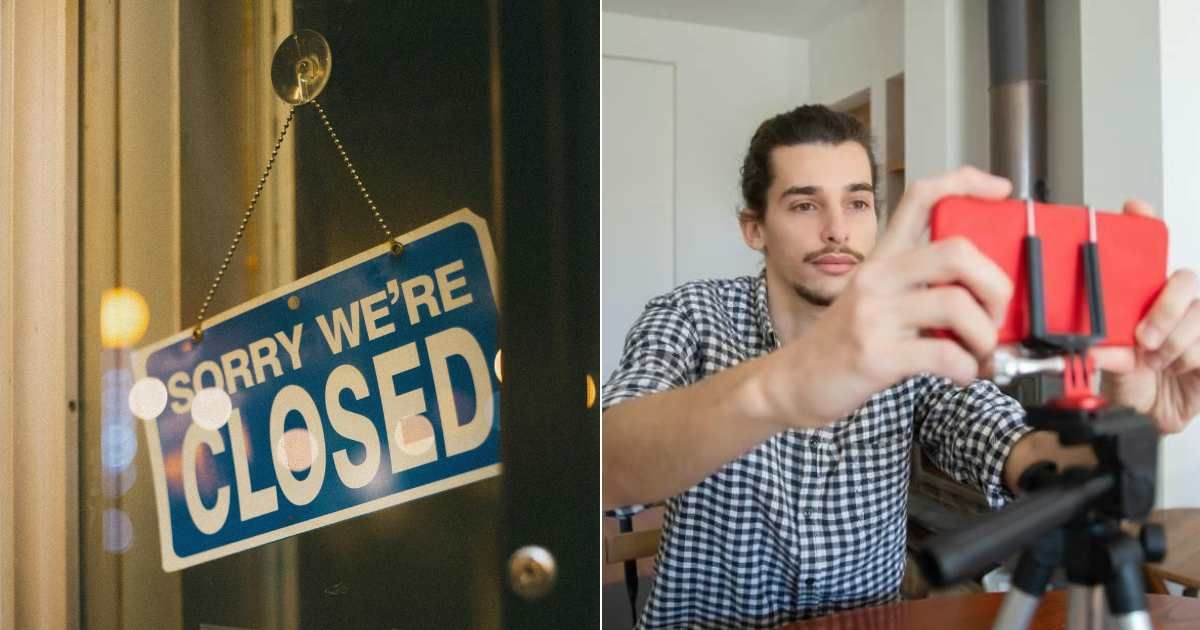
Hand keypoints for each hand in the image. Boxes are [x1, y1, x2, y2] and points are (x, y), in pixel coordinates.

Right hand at [760, 166, 1015, 425]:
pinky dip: (969, 369)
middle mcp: (877, 278)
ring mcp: (874, 315)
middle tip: (996, 313)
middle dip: (997, 285)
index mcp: (882, 259)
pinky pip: (944, 355)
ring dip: (985, 336)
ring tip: (979, 353)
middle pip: (956, 251)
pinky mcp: (875, 355)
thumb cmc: (842, 344)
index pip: (922, 197)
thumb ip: (921, 289)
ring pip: (958, 305)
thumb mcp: (875, 300)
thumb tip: (989, 296)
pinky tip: (962, 374)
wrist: (795, 381)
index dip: (966, 183)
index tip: (999, 192)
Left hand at [1094, 200, 1199, 433]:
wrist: (1152, 418)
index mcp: (1144, 298)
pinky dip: (1192, 360)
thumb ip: (1108, 354)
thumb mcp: (1111, 368)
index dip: (1144, 223)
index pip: (1150, 249)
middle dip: (1164, 311)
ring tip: (1160, 363)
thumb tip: (1098, 348)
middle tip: (1144, 339)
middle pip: (1186, 280)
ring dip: (1174, 347)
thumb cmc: (1132, 384)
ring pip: (1199, 316)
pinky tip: (1182, 369)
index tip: (1134, 209)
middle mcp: (1177, 302)